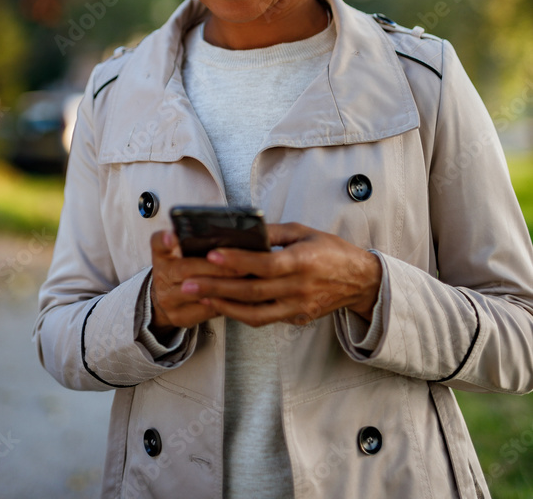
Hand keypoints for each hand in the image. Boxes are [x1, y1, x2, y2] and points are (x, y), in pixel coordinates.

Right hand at [149, 229, 240, 337]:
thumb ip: (192, 239)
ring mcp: (168, 299)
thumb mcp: (180, 251)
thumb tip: (222, 231)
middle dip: (216, 267)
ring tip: (246, 279)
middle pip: (186, 269)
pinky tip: (242, 295)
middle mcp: (161, 276)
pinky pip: (206, 310)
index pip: (158, 243)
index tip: (172, 236)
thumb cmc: (181, 269)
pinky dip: (226, 302)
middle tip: (242, 264)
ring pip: (198, 292)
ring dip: (225, 286)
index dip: (164, 240)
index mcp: (161, 255)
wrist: (166, 299)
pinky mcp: (179, 317)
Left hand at [176, 222, 382, 328]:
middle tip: (188, 284)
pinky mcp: (296, 318)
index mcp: (302, 261)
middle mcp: (299, 287)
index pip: (264, 264)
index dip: (237, 261)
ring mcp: (297, 306)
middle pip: (252, 291)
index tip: (211, 255)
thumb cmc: (330, 250)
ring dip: (224, 305)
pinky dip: (241, 313)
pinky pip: (264, 319)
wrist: (359, 280)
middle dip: (217, 287)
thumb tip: (245, 229)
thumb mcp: (305, 231)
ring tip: (199, 296)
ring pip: (255, 312)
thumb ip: (274, 233)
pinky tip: (223, 304)